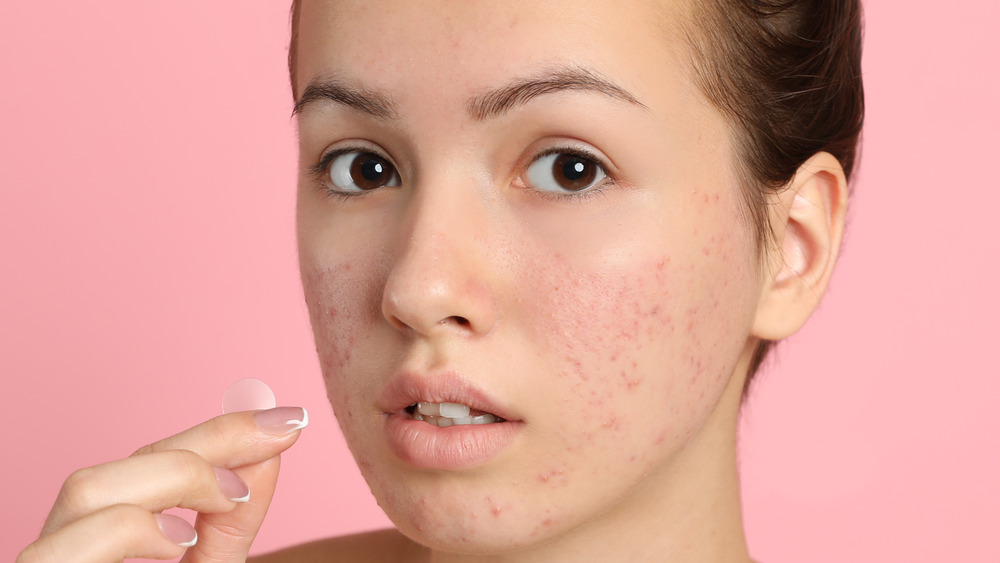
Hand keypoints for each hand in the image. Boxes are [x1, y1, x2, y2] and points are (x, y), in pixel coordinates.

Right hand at [17, 406, 307, 561]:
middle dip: (202, 446)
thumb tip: (271, 446)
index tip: (290, 419)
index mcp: (102, 538)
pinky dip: (128, 529)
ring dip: (171, 479)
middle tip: (279, 438)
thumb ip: (229, 522)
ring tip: (230, 496)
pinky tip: (179, 539)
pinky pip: (64, 545)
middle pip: (120, 465)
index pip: (151, 465)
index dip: (219, 435)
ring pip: (85, 489)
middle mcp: (65, 546)